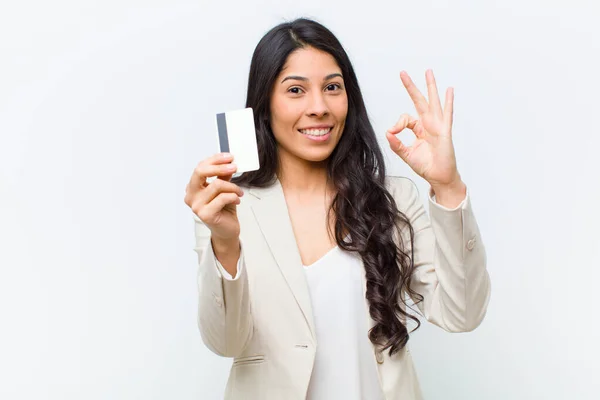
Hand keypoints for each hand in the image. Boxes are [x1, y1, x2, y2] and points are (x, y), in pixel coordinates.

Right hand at [184, 153, 243, 242]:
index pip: (200, 167)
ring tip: (239, 192)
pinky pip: (222, 198)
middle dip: (219, 167)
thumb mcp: (224, 189)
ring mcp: (196, 205)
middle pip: (200, 172)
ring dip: (232, 187)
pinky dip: (234, 196)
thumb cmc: (223, 209)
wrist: (226, 230)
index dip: (215, 160)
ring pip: (217, 185)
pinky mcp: (205, 214)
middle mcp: (191, 195)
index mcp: (192, 187)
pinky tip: (237, 200)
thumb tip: (229, 162)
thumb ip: (223, 176)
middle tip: (234, 166)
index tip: (229, 157)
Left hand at [386, 70, 461, 189]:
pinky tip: (449, 90)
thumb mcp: (406, 154)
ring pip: (433, 102)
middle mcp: (428, 124)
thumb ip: (396, 144)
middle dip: (411, 87)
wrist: (439, 177)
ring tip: (428, 72)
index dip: (397, 123)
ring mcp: (438, 126)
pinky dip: (448, 102)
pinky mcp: (445, 132)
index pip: (406, 118)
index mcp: (419, 129)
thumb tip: (387, 132)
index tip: (393, 132)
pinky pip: (447, 114)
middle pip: (419, 101)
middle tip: (403, 73)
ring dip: (431, 87)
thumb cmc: (426, 166)